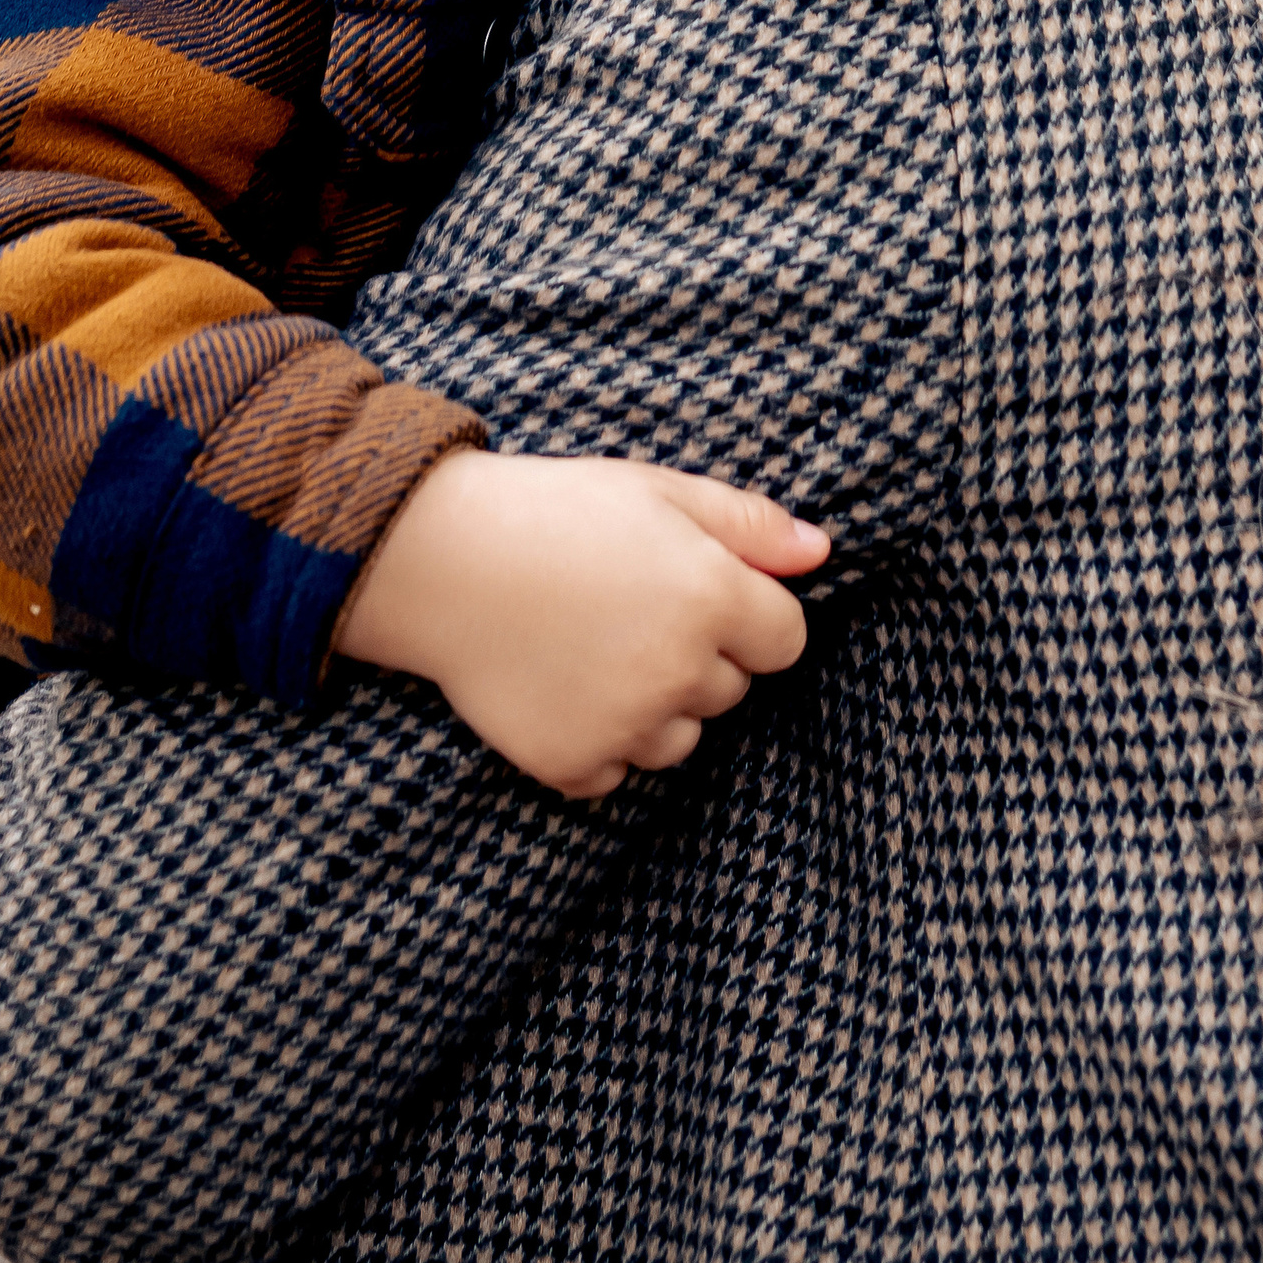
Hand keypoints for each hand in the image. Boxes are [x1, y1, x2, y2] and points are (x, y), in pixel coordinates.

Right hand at [333, 449, 828, 796]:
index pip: (786, 640)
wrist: (441, 559)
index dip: (749, 614)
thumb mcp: (660, 490)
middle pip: (730, 690)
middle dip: (698, 656)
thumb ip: (750, 526)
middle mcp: (680, 672)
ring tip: (592, 645)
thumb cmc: (557, 511)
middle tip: (628, 606)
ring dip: (654, 706)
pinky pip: (616, 772)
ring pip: (679, 738)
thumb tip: (821, 553)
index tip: (696, 589)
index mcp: (713, 598)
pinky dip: (598, 742)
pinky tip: (561, 684)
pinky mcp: (573, 764)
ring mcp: (626, 726)